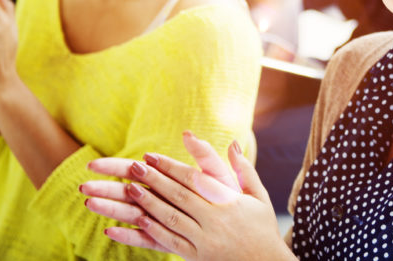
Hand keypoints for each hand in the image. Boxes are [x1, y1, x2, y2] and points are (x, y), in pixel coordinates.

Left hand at [82, 133, 290, 260]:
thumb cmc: (262, 227)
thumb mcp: (258, 196)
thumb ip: (244, 169)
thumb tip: (233, 143)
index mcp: (228, 203)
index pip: (194, 180)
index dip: (171, 167)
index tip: (152, 156)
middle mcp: (214, 221)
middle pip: (178, 197)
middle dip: (155, 180)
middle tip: (134, 166)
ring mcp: (203, 241)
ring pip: (170, 219)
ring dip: (148, 204)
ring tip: (130, 189)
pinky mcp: (196, 256)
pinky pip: (169, 243)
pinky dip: (149, 233)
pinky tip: (135, 223)